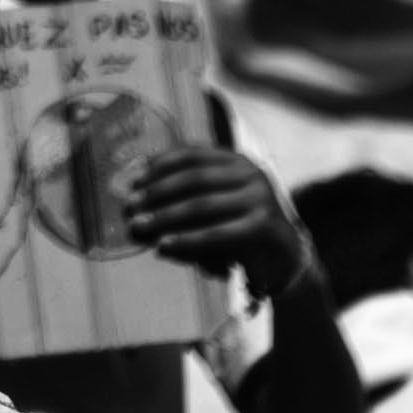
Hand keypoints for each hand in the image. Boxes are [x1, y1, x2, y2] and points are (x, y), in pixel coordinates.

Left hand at [119, 143, 301, 294]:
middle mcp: (250, 173)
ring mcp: (259, 198)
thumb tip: (139, 194)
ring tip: (140, 226)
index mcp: (236, 160)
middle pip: (193, 178)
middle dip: (157, 192)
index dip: (159, 164)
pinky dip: (186, 240)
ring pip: (201, 205)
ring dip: (165, 217)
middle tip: (129, 206)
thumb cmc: (239, 228)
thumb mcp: (216, 204)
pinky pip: (215, 233)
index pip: (192, 154)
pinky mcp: (262, 226)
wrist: (283, 258)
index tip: (132, 179)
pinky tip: (164, 246)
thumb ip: (187, 196)